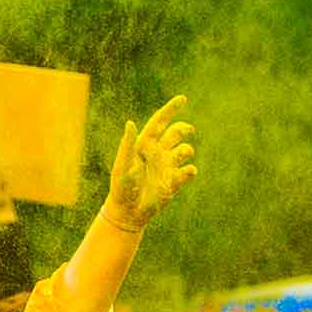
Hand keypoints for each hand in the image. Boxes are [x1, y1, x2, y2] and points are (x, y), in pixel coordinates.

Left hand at [103, 95, 197, 231]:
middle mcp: (157, 153)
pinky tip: (185, 174)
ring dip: (186, 150)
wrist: (127, 213)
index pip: (159, 122)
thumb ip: (127, 145)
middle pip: (176, 132)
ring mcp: (167, 167)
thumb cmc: (121, 189)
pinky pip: (188, 171)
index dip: (170, 109)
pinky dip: (190, 170)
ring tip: (179, 157)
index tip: (183, 98)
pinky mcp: (174, 182)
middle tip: (188, 131)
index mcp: (144, 145)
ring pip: (185, 150)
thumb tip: (130, 122)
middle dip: (184, 129)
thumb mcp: (123, 166)